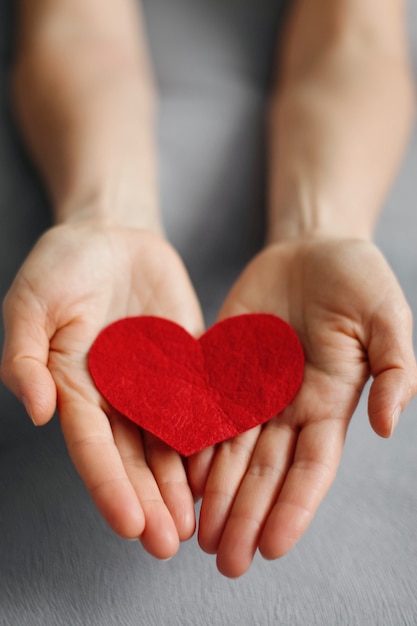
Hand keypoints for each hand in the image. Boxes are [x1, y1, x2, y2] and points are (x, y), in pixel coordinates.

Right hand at [1, 222, 203, 558]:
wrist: (112, 233)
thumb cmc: (63, 265)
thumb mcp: (31, 303)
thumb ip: (25, 355)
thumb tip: (35, 411)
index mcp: (75, 385)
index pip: (92, 446)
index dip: (109, 486)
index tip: (130, 525)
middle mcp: (116, 393)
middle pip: (133, 456)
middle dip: (151, 500)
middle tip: (171, 542)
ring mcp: (154, 379)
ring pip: (169, 440)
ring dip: (183, 482)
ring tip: (201, 520)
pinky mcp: (187, 360)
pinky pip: (201, 400)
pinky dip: (211, 434)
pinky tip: (227, 465)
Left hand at [188, 238, 416, 576]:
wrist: (311, 248)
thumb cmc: (358, 279)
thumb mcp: (388, 317)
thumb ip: (395, 368)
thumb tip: (388, 426)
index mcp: (330, 400)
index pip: (312, 466)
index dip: (294, 507)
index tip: (273, 547)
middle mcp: (288, 404)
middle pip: (265, 470)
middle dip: (246, 515)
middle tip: (224, 561)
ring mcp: (251, 386)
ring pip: (231, 450)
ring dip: (216, 494)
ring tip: (196, 534)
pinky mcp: (222, 363)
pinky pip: (203, 407)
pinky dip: (191, 442)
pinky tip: (177, 474)